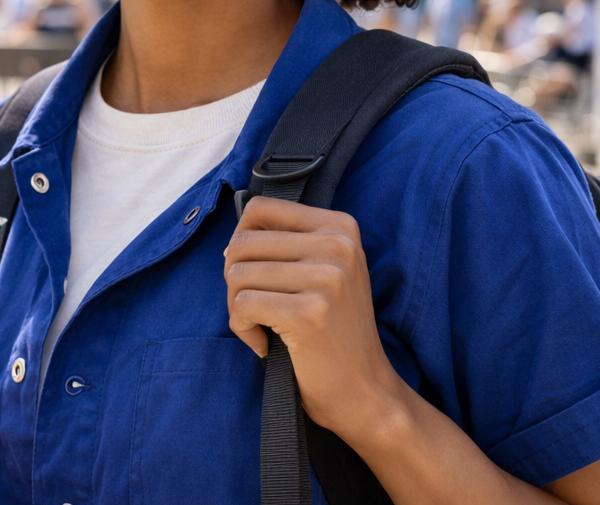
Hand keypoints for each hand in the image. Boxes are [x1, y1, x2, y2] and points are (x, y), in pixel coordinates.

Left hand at [224, 196, 398, 439]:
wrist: (366, 392)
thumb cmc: (333, 331)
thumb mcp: (325, 269)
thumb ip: (289, 242)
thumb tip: (234, 235)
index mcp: (340, 226)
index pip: (260, 208)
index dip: (241, 240)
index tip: (254, 272)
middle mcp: (338, 245)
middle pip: (242, 242)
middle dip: (234, 279)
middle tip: (253, 309)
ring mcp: (327, 278)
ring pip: (237, 274)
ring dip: (236, 307)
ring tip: (261, 327)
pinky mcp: (309, 313)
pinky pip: (242, 305)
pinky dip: (242, 328)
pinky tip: (263, 343)